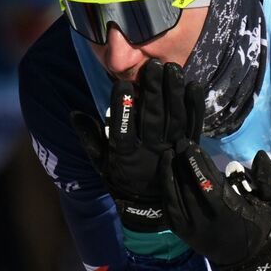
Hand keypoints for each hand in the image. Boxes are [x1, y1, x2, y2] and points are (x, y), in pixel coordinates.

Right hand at [71, 61, 204, 232]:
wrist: (149, 204)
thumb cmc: (121, 177)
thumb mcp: (100, 162)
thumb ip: (90, 138)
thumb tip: (75, 114)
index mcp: (125, 156)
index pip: (123, 130)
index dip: (123, 108)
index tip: (122, 84)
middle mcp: (151, 151)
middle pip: (153, 119)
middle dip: (154, 92)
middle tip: (153, 66)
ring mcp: (173, 148)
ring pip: (175, 119)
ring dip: (174, 93)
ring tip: (173, 69)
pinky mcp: (189, 147)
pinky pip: (194, 125)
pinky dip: (195, 107)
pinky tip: (195, 86)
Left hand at [159, 145, 270, 270]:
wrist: (256, 260)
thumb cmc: (268, 227)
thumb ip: (270, 178)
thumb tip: (259, 155)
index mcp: (230, 213)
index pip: (207, 183)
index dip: (196, 163)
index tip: (191, 146)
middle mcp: (207, 223)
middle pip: (187, 188)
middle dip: (181, 164)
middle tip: (178, 144)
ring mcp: (193, 231)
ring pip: (174, 199)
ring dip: (168, 175)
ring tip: (167, 156)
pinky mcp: (185, 236)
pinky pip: (170, 212)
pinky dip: (166, 193)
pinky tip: (165, 177)